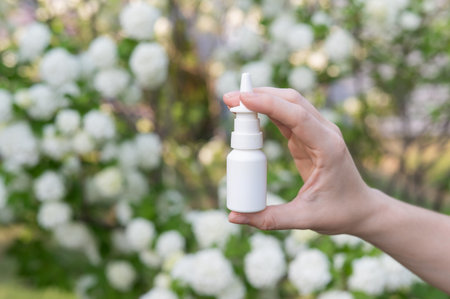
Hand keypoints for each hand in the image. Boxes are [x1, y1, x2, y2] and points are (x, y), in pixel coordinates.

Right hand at [223, 87, 376, 234]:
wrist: (361, 209)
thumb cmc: (339, 214)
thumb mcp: (304, 219)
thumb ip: (268, 218)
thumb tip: (234, 216)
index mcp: (328, 147)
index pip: (297, 116)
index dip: (268, 104)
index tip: (242, 99)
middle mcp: (326, 132)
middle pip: (292, 100)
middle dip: (260, 95)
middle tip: (229, 98)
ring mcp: (318, 131)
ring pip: (290, 103)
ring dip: (263, 98)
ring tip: (234, 102)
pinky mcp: (309, 136)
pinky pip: (288, 116)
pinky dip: (268, 109)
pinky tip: (250, 111)